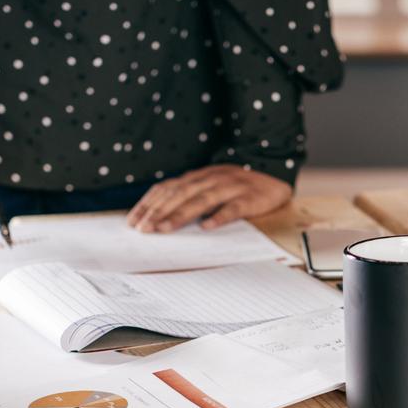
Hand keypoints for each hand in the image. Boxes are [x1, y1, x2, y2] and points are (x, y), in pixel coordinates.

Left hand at [125, 165, 290, 231]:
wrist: (274, 177)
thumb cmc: (236, 188)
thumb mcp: (209, 187)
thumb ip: (188, 196)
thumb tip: (157, 215)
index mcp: (198, 178)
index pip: (167, 189)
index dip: (149, 204)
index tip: (133, 221)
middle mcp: (211, 179)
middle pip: (180, 195)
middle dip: (159, 212)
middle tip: (144, 229)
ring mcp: (231, 187)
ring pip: (201, 201)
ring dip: (180, 215)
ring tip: (164, 229)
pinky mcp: (250, 198)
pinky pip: (233, 208)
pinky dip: (220, 217)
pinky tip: (207, 227)